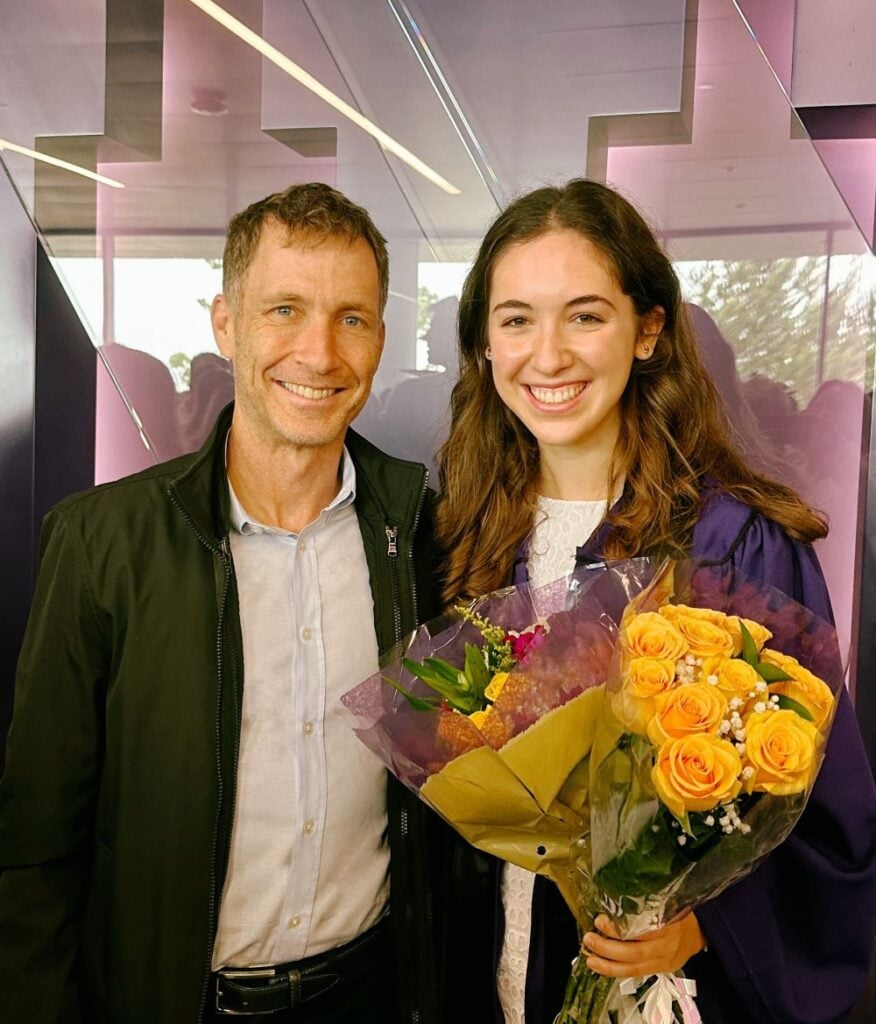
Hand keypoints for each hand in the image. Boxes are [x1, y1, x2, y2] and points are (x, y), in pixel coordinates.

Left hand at [581, 912, 705, 977]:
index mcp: (668, 923)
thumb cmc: (677, 911)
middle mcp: (666, 945)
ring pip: (634, 969)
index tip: (600, 920)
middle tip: (589, 939)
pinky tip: (602, 966)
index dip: (618, 929)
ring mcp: (664, 961)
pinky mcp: (661, 970)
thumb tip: (612, 895)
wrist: (699, 932)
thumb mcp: (665, 900)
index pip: (641, 930)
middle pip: (634, 953)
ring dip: (608, 966)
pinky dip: (617, 971)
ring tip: (590, 959)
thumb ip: (644, 902)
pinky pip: (637, 974)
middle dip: (608, 948)